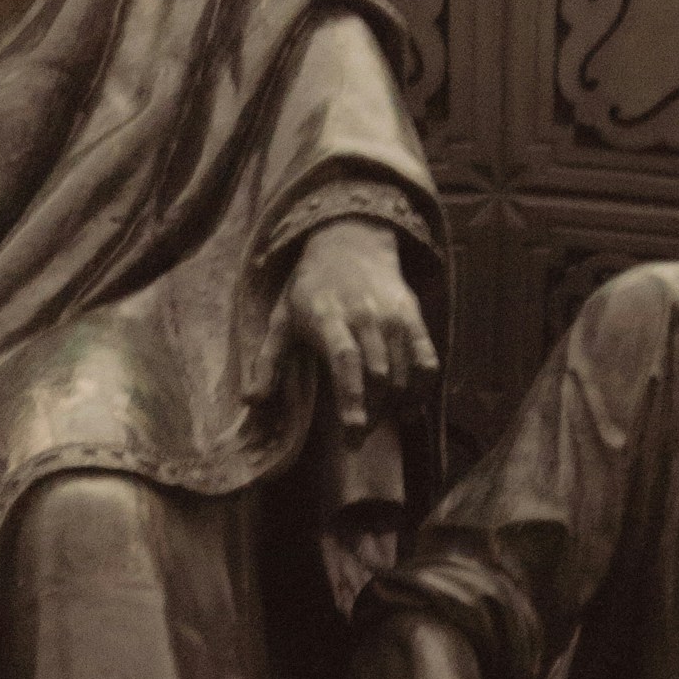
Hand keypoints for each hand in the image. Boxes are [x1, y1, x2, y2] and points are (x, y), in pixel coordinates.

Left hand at [258, 216, 437, 438]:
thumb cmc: (310, 288)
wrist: (350, 241)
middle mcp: (363, 316)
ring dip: (396, 405)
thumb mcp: (282, 318)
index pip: (344, 361)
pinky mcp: (413, 314)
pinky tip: (412, 406)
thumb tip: (252, 402)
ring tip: (383, 422)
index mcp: (327, 317)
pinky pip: (427, 357)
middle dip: (373, 412)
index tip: (354, 432)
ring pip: (402, 371)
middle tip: (360, 436)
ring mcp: (391, 315)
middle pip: (378, 375)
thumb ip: (268, 361)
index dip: (352, 398)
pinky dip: (424, 386)